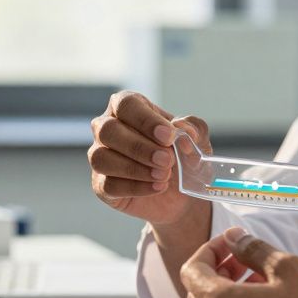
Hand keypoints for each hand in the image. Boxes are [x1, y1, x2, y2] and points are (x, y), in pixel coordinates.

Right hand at [88, 91, 210, 226]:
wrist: (180, 193)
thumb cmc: (183, 156)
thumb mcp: (197, 139)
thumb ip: (193, 129)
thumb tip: (184, 130)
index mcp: (128, 108)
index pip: (126, 105)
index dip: (146, 120)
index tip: (168, 136)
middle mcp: (107, 128)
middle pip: (108, 130)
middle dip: (139, 147)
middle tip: (167, 160)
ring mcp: (100, 156)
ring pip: (101, 158)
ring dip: (134, 168)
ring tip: (163, 175)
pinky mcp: (100, 185)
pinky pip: (108, 185)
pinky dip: (135, 187)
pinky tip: (157, 187)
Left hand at [181, 227, 297, 297]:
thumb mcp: (290, 267)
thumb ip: (253, 248)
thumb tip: (234, 239)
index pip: (191, 272)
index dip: (208, 251)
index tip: (231, 243)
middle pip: (199, 297)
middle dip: (217, 273)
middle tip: (245, 260)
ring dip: (230, 297)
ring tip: (264, 283)